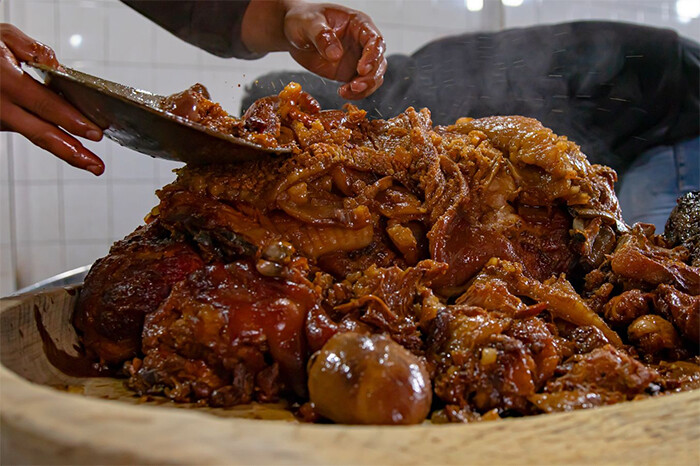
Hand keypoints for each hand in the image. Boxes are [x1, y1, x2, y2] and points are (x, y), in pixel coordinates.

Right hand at [0, 24, 103, 174]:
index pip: (44, 104)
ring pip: (36, 136)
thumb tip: (58, 67)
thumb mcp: (2, 36)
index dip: (71, 120)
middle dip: (71, 151)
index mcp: (5, 80)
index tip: (94, 132)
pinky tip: (72, 144)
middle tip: (96, 164)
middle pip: (40, 133)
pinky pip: (30, 130)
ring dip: (64, 151)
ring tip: (91, 163)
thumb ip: (33, 50)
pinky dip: (52, 136)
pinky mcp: (0, 124)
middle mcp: (0, 105)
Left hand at [242, 1, 386, 99]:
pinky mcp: (350, 72)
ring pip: (374, 76)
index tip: (362, 69)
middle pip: (379, 61)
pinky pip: (361, 86)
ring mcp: (358, 58)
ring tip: (346, 91)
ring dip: (365, 88)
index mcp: (358, 24)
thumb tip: (336, 54)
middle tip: (355, 86)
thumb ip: (322, 36)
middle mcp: (362, 41)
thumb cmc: (302, 20)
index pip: (375, 40)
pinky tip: (343, 93)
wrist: (293, 33)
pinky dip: (356, 93)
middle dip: (371, 77)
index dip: (373, 55)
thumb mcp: (308, 23)